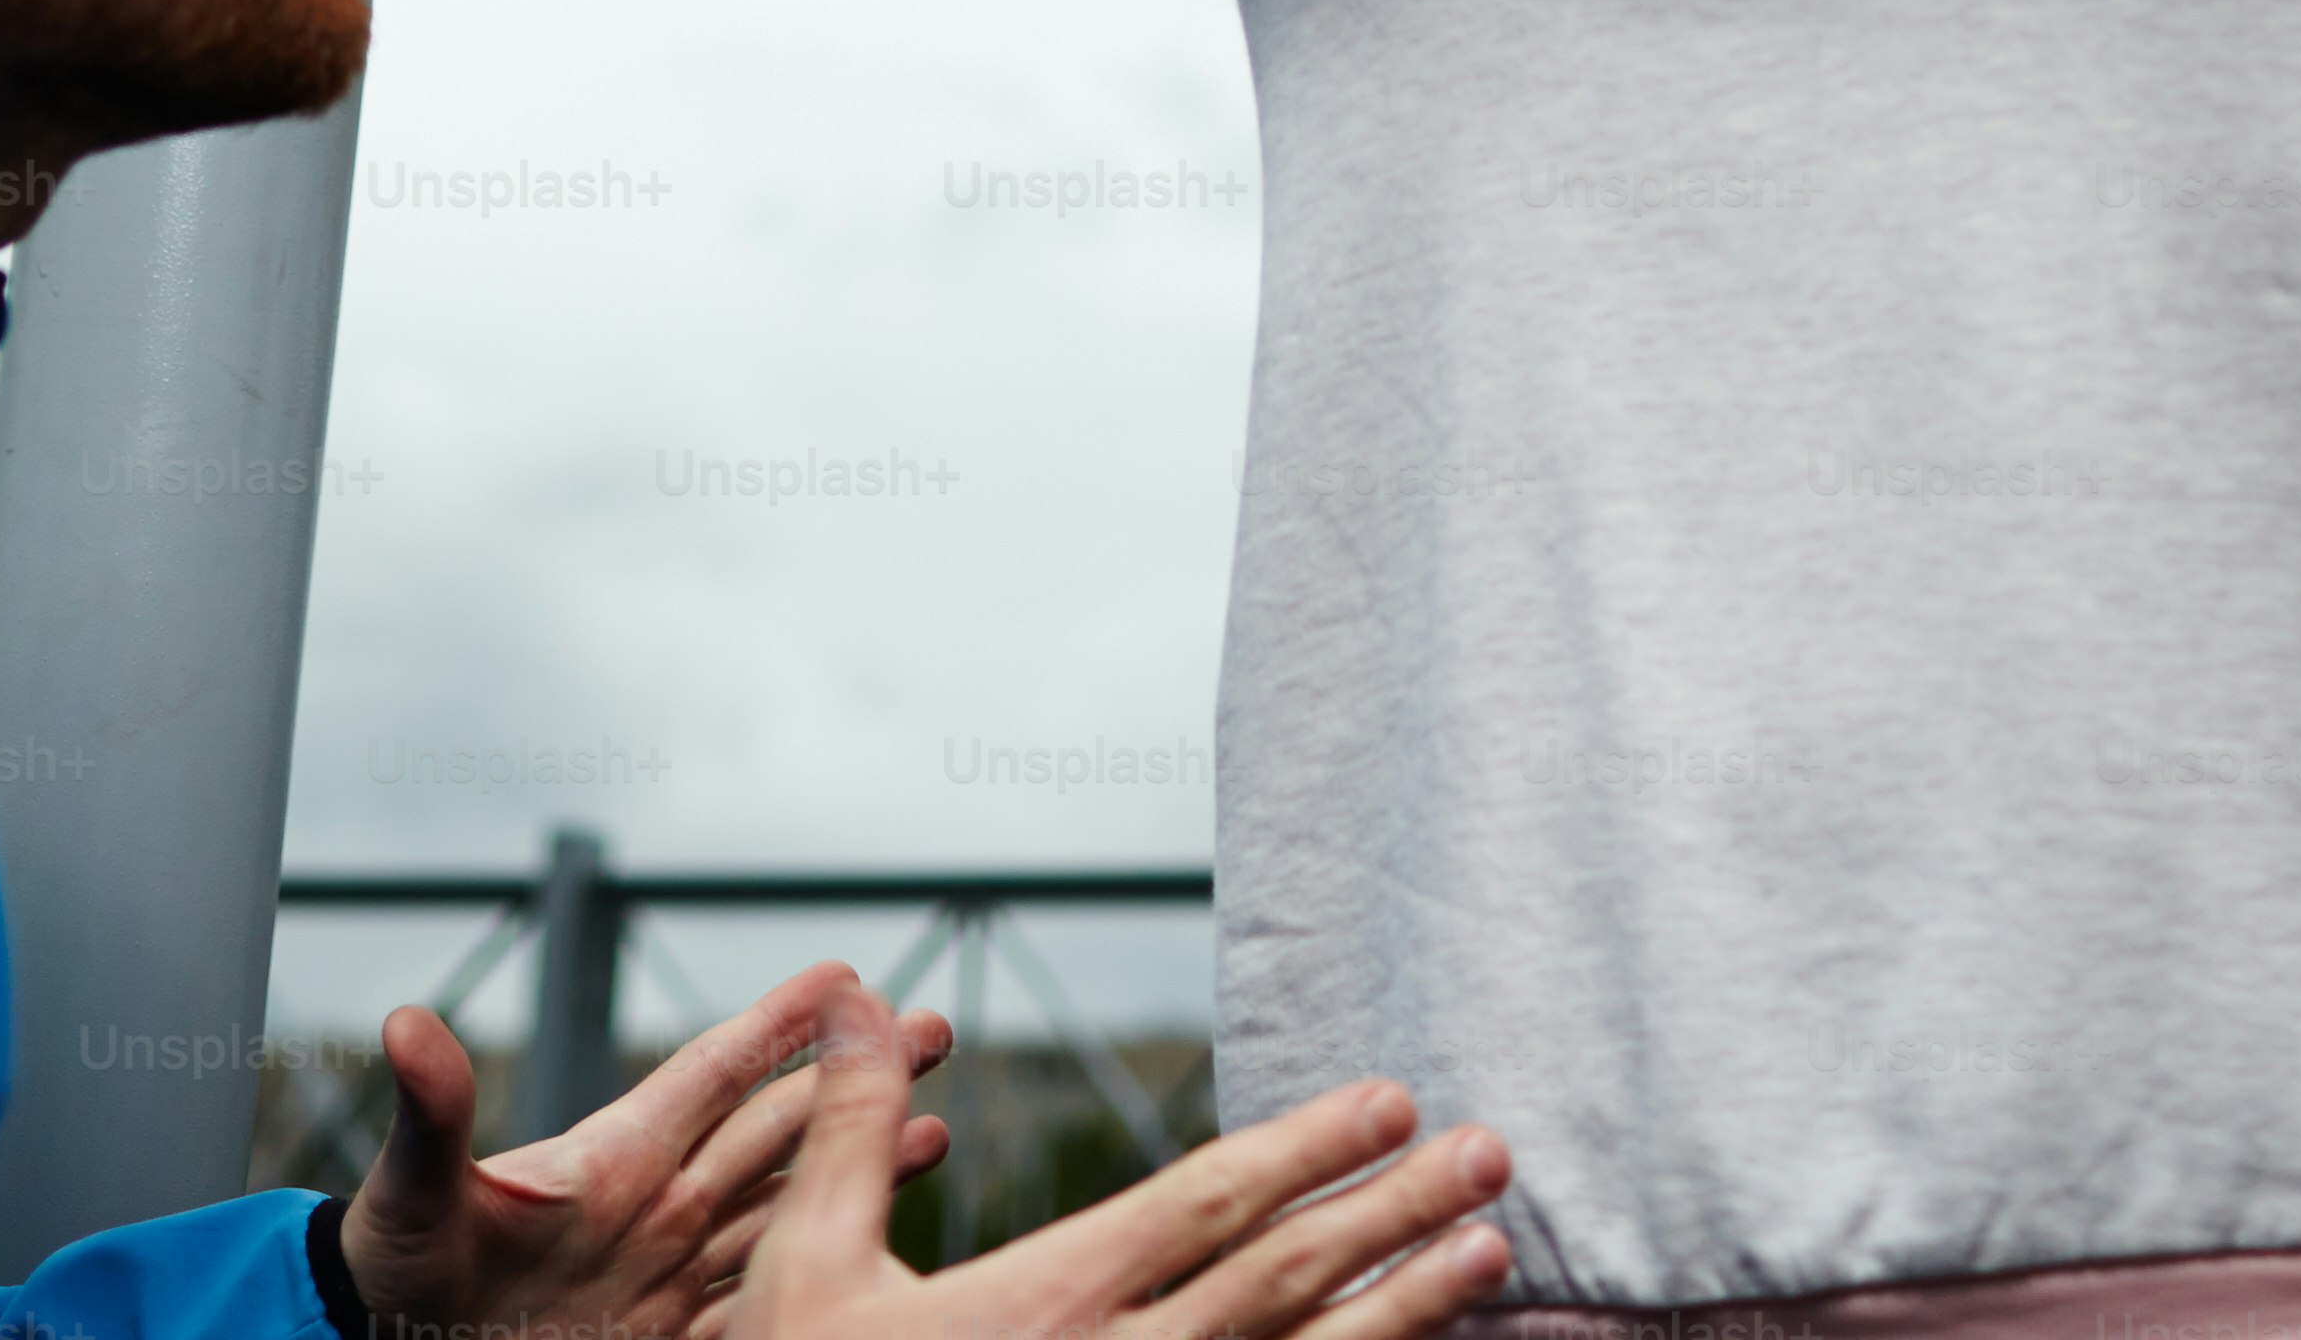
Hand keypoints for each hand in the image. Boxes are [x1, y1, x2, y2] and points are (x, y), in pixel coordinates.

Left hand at [341, 972, 955, 1339]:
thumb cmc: (395, 1269)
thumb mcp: (417, 1197)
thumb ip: (432, 1115)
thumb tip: (401, 1024)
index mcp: (611, 1159)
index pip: (712, 1075)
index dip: (776, 1026)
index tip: (845, 976)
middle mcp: (656, 1205)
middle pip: (775, 1129)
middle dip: (852, 1079)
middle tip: (932, 1025)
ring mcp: (669, 1272)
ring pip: (787, 1209)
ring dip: (858, 1166)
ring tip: (934, 1129)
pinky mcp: (673, 1335)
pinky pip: (766, 1292)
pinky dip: (825, 1263)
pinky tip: (874, 1247)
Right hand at [706, 971, 1512, 1339]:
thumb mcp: (806, 1271)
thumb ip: (849, 1132)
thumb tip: (855, 993)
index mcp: (1042, 1308)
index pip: (1206, 1209)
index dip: (1305, 1149)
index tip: (1392, 1101)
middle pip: (1284, 1283)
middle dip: (1393, 1213)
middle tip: (1492, 1155)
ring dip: (1406, 1311)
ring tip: (1493, 1254)